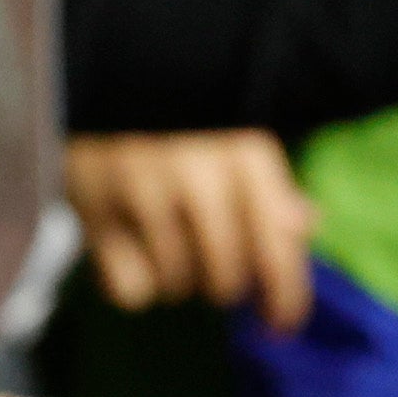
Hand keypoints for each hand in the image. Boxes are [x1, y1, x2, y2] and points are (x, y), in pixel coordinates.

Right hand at [64, 127, 316, 328]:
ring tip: (160, 239)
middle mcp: (200, 171)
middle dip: (222, 285)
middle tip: (207, 264)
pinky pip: (129, 289)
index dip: (286, 301)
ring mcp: (142, 188)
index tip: (281, 328)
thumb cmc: (174, 113)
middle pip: (226, 278)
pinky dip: (128, 283)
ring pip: (176, 285)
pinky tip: (123, 250)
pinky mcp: (91, 205)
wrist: (97, 69)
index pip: (279, 250)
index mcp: (247, 151)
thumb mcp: (231, 134)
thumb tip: (306, 224)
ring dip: (175, 278)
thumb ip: (271, 183)